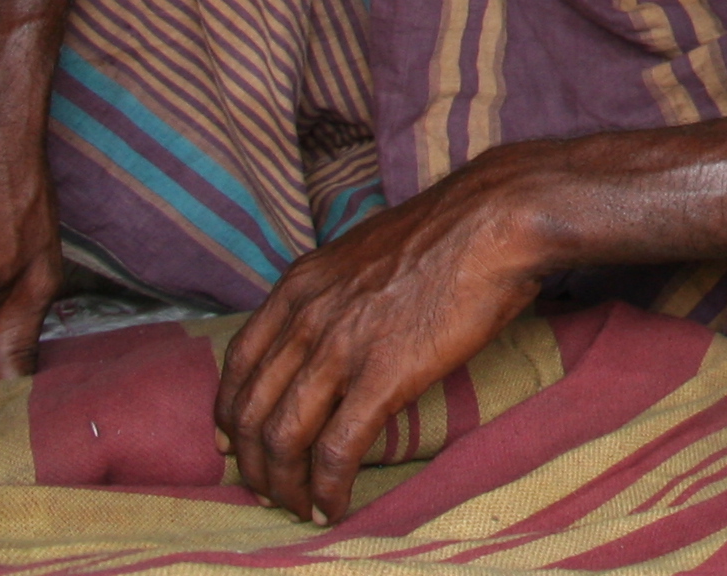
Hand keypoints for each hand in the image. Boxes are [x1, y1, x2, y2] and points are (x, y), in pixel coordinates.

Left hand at [216, 157, 551, 523]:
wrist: (496, 219)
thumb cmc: (447, 233)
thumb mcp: (363, 253)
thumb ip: (333, 293)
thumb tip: (334, 329)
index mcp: (299, 286)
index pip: (237, 365)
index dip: (229, 414)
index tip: (237, 443)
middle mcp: (306, 319)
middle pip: (251, 411)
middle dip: (254, 463)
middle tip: (269, 489)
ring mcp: (341, 348)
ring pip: (283, 439)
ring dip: (285, 485)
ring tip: (300, 507)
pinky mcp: (383, 377)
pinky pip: (336, 450)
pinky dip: (327, 488)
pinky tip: (334, 506)